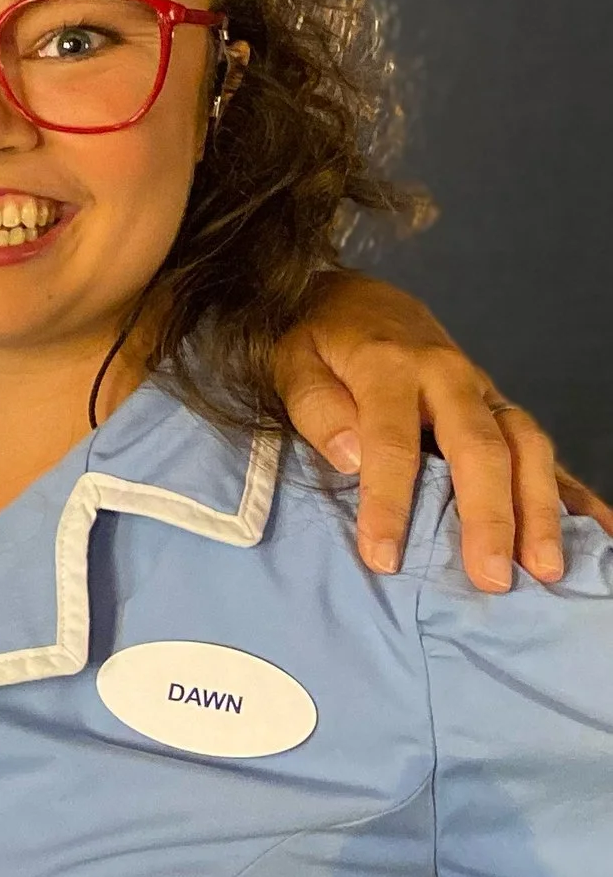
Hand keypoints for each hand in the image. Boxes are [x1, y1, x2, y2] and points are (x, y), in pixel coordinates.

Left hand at [274, 272, 570, 590]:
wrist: (356, 299)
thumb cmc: (318, 342)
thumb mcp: (294, 364)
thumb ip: (317, 408)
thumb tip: (352, 457)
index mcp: (391, 366)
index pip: (393, 442)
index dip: (389, 502)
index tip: (384, 557)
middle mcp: (450, 377)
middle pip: (480, 448)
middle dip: (490, 516)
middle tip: (491, 577)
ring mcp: (484, 392)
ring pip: (526, 448)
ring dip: (539, 509)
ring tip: (547, 568)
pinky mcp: (500, 408)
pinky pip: (545, 450)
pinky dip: (573, 490)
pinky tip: (598, 529)